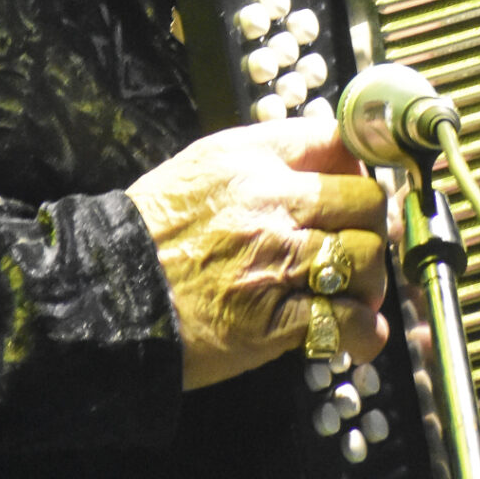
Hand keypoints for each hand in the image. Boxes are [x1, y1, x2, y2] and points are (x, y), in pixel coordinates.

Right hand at [126, 126, 388, 390]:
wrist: (106, 295)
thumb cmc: (150, 234)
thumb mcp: (200, 169)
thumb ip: (262, 160)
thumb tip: (323, 163)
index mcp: (250, 160)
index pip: (338, 143)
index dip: (361, 169)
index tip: (359, 191)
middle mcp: (270, 203)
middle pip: (366, 203)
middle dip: (373, 228)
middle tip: (360, 249)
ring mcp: (275, 261)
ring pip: (366, 258)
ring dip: (371, 281)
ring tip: (354, 294)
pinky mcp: (275, 319)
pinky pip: (345, 320)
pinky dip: (361, 332)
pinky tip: (356, 335)